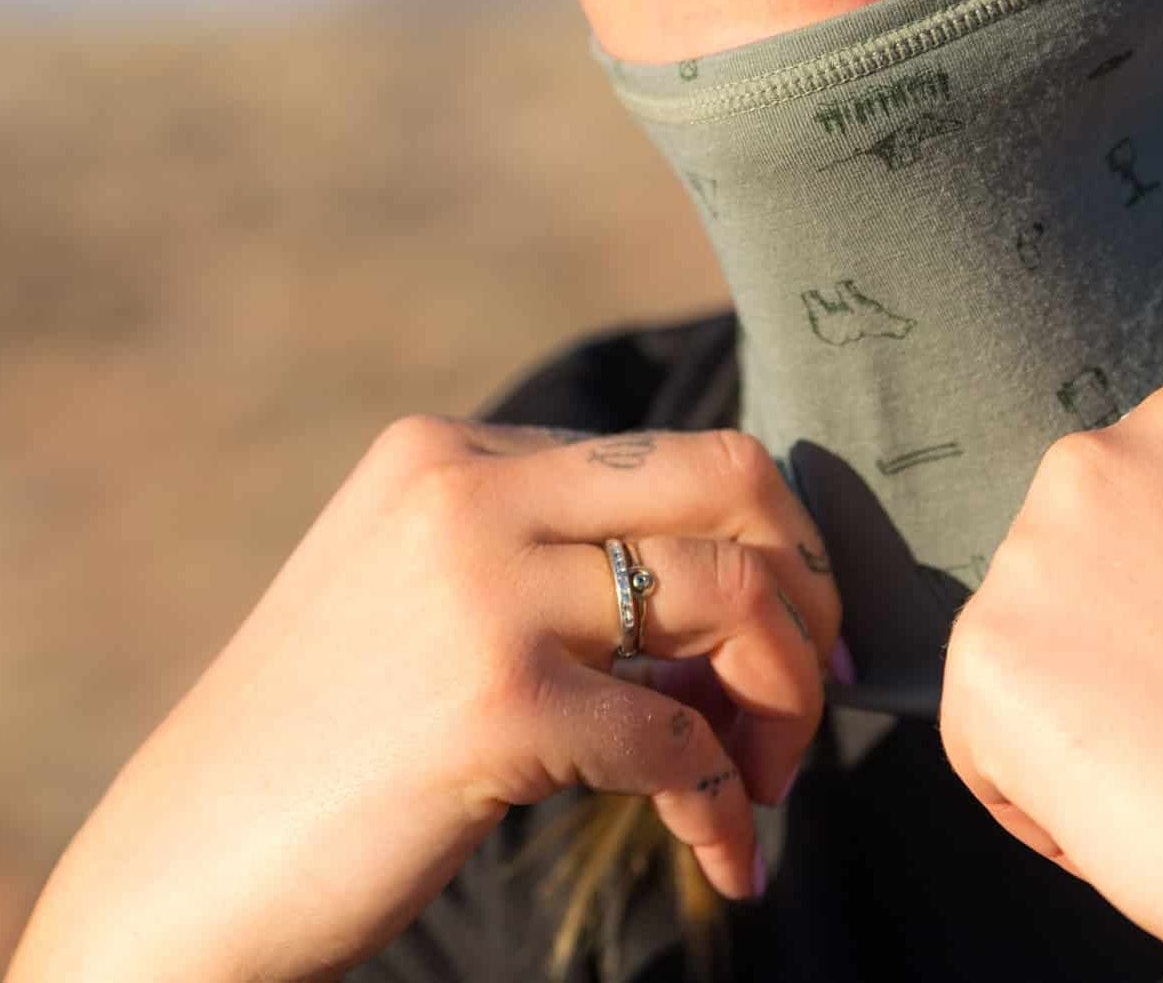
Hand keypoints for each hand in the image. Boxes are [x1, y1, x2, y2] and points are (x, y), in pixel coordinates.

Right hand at [9, 418, 840, 982]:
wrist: (179, 877)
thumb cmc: (327, 750)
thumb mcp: (435, 604)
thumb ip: (562, 568)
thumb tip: (750, 601)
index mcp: (456, 454)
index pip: (680, 456)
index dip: (766, 548)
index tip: (795, 640)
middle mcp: (468, 490)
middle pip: (731, 478)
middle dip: (806, 585)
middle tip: (814, 689)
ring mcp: (479, 587)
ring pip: (729, 593)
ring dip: (781, 700)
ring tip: (764, 784)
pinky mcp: (493, 700)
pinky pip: (677, 739)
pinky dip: (720, 806)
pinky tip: (725, 859)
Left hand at [938, 382, 1162, 982]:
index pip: (1154, 516)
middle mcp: (1091, 468)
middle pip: (1081, 573)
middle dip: (1131, 647)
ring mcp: (1025, 566)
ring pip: (1035, 656)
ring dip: (1090, 722)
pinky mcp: (980, 671)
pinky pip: (987, 740)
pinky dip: (1044, 796)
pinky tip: (1136, 819)